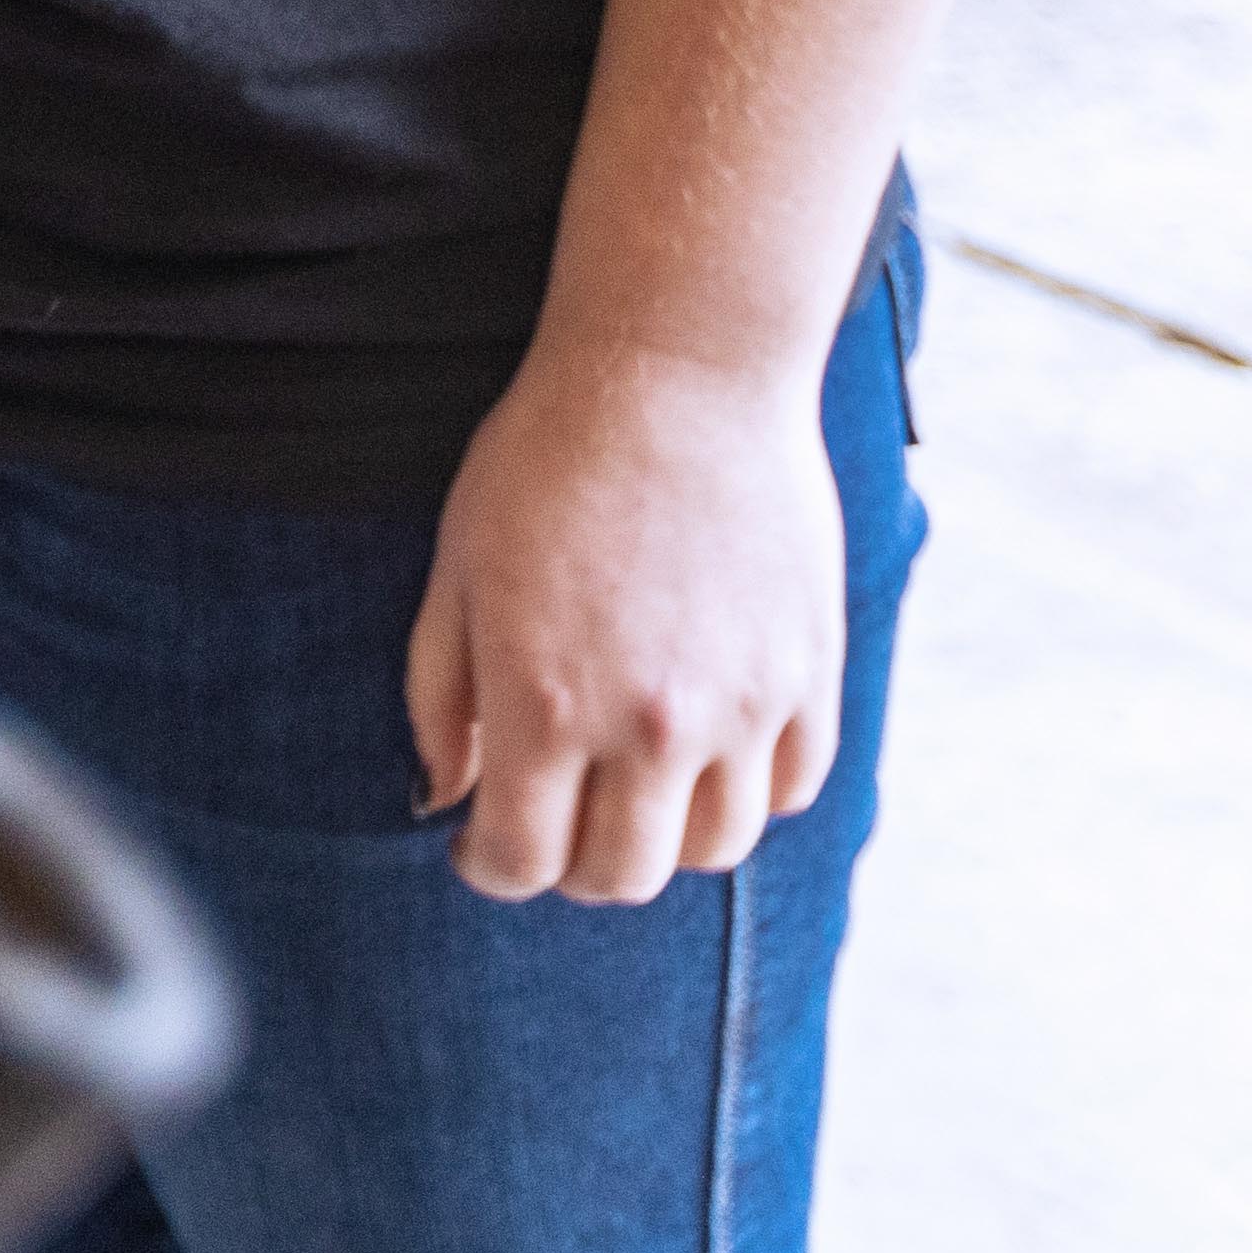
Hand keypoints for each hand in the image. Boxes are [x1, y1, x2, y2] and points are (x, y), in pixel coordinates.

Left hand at [408, 331, 843, 902]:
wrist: (676, 376)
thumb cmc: (543, 462)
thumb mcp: (456, 570)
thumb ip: (441, 698)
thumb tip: (445, 800)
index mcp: (543, 705)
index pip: (521, 861)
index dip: (488, 867)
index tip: (480, 845)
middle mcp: (648, 728)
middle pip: (621, 876)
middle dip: (572, 865)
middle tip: (553, 818)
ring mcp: (742, 709)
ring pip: (712, 850)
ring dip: (662, 837)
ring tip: (629, 786)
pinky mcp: (810, 677)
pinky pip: (790, 789)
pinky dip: (746, 790)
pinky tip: (706, 749)